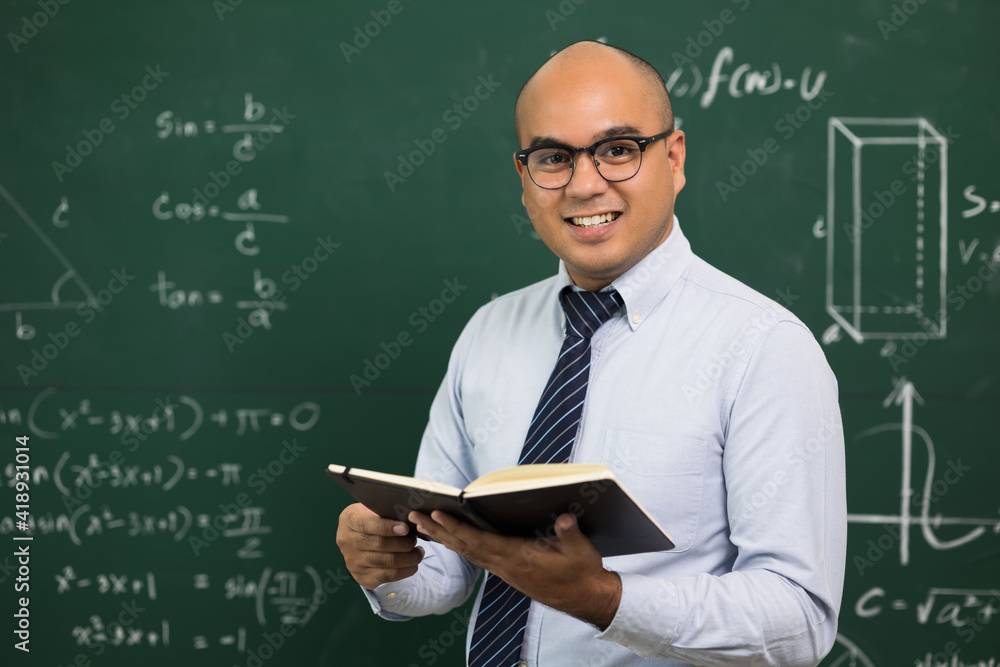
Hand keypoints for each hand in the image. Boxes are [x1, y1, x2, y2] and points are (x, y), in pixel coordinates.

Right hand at [336, 503, 423, 589]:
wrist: (355, 539)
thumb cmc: (370, 518)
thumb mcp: (371, 508)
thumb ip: (387, 511)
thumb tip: (412, 517)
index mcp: (349, 520)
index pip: (367, 524)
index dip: (387, 527)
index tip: (405, 528)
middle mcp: (347, 542)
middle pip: (379, 545)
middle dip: (403, 543)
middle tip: (415, 539)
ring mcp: (353, 562)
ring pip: (387, 562)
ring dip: (409, 558)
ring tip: (419, 552)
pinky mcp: (362, 577)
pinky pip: (388, 576)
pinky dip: (406, 570)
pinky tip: (413, 563)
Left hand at [409, 510, 620, 629]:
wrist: (586, 598)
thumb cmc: (582, 572)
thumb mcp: (581, 550)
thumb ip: (570, 534)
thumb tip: (565, 518)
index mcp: (519, 558)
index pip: (480, 541)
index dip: (457, 528)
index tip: (437, 514)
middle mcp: (506, 565)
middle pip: (465, 547)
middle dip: (438, 530)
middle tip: (413, 516)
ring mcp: (505, 570)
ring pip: (467, 552)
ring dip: (444, 538)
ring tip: (422, 523)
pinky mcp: (508, 571)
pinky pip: (476, 556)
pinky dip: (459, 545)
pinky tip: (449, 538)